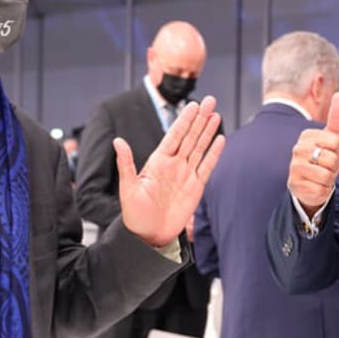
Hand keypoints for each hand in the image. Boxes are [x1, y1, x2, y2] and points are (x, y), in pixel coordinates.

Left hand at [114, 96, 225, 247]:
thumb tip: (117, 141)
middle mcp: (173, 165)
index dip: (184, 120)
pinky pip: (207, 167)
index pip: (174, 135)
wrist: (148, 237)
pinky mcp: (195, 188)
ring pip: (199, 148)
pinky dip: (214, 153)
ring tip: (216, 114)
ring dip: (208, 131)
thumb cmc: (134, 215)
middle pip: (190, 137)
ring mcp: (185, 175)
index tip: (193, 105)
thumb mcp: (128, 189)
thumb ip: (126, 164)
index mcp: (157, 162)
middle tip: (210, 100)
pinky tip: (220, 140)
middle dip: (200, 119)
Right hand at [287, 92, 338, 214]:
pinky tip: (315, 186)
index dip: (338, 151)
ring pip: (326, 174)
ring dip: (329, 179)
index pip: (335, 141)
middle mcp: (297, 150)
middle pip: (331, 159)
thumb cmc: (324, 159)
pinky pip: (321, 188)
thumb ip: (337, 117)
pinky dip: (323, 190)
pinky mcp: (295, 184)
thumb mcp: (334, 138)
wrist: (313, 184)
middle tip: (326, 167)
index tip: (330, 153)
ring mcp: (294, 167)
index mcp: (307, 136)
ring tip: (321, 177)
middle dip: (334, 166)